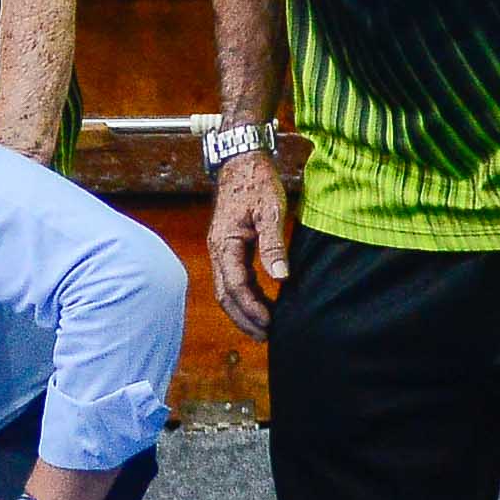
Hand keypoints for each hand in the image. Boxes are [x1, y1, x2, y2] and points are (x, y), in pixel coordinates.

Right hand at [206, 150, 290, 338]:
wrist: (242, 163)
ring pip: (226, 290)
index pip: (235, 286)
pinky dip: (244, 297)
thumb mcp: (271, 212)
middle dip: (244, 319)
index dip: (252, 307)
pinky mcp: (227, 248)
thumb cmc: (256, 183)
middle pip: (226, 295)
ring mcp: (220, 250)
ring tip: (263, 328)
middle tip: (266, 336)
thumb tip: (281, 277)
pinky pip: (231, 280)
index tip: (270, 322)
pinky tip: (260, 304)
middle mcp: (218, 251)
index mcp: (225, 244)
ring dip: (243, 311)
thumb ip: (274, 245)